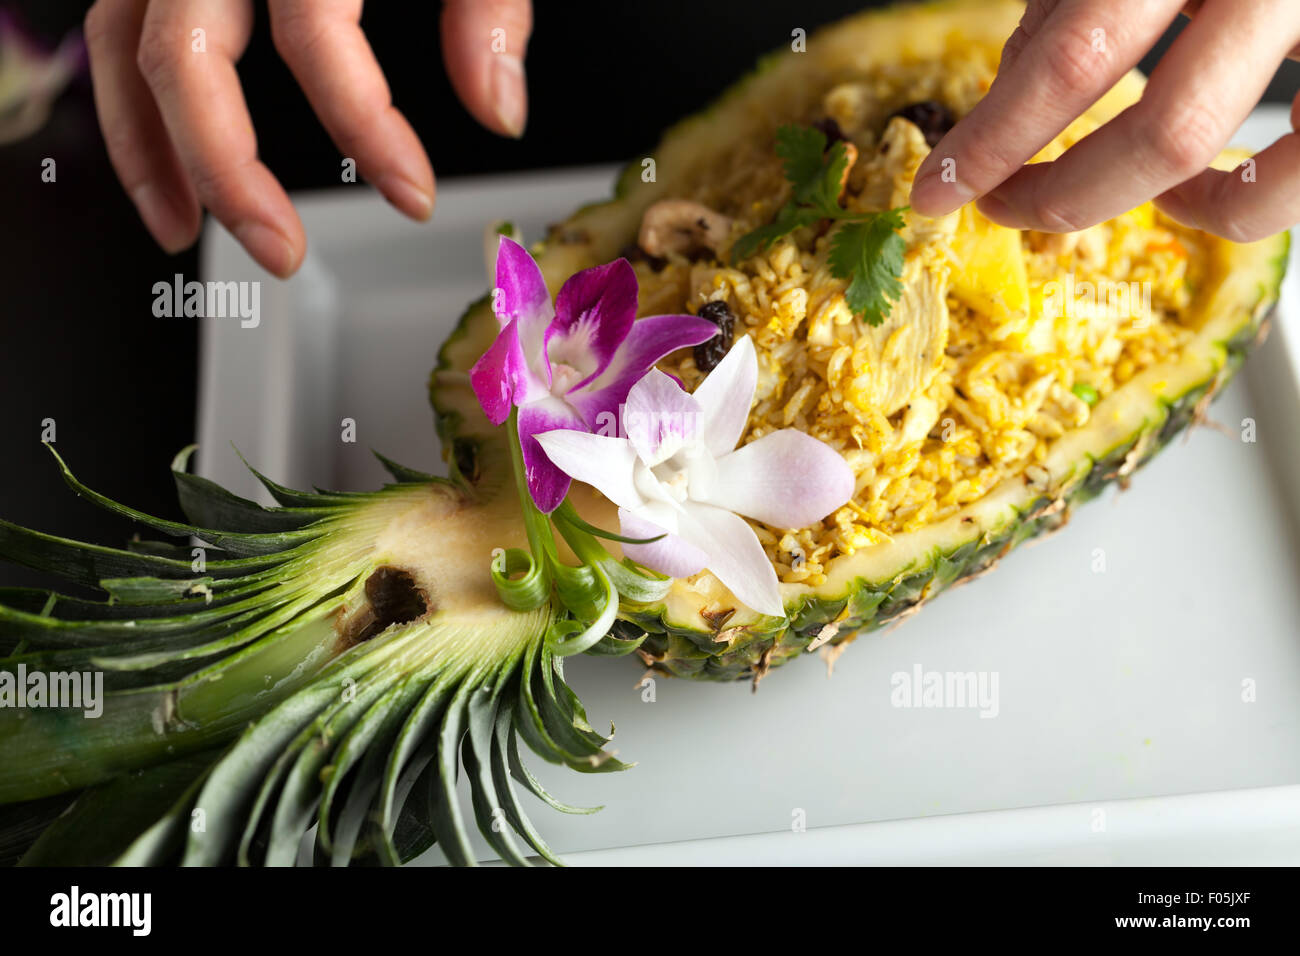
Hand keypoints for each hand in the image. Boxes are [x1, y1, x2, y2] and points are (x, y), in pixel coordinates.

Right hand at [85, 0, 532, 276]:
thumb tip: (497, 109)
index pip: (314, 29)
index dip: (363, 122)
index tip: (412, 193)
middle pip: (184, 49)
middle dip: (227, 165)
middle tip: (280, 248)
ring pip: (122, 38)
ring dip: (147, 146)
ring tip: (182, 229)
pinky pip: (122, 17)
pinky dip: (131, 95)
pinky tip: (160, 151)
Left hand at [910, 0, 1299, 242]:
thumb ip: (1070, 4)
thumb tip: (1006, 101)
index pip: (1076, 55)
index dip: (994, 139)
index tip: (939, 189)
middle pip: (1169, 132)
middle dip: (1066, 195)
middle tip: (1007, 204)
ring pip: (1261, 183)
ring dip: (1176, 208)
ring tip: (1119, 192)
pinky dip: (1249, 201)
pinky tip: (1201, 185)